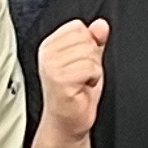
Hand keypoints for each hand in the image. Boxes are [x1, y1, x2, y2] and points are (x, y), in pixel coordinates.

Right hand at [35, 17, 106, 141]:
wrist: (68, 122)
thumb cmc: (76, 93)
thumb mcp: (88, 60)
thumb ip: (94, 40)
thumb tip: (101, 24)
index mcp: (49, 45)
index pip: (78, 26)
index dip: (88, 44)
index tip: (79, 63)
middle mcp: (47, 54)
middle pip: (85, 38)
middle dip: (92, 58)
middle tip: (81, 76)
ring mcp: (51, 67)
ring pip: (89, 53)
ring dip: (93, 70)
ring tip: (81, 82)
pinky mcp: (60, 79)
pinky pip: (90, 67)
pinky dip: (93, 79)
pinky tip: (82, 88)